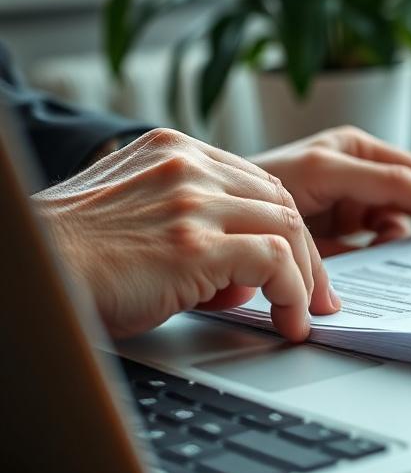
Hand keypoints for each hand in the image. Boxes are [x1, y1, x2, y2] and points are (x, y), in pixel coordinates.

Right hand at [33, 128, 336, 341]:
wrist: (33, 276)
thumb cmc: (74, 261)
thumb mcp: (143, 226)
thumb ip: (198, 234)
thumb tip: (246, 278)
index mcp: (173, 152)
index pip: (257, 183)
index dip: (285, 228)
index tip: (298, 265)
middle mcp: (187, 166)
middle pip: (281, 202)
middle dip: (307, 255)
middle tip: (316, 297)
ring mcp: (192, 200)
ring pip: (288, 227)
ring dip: (305, 279)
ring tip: (303, 315)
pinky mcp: (195, 243)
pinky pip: (274, 261)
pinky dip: (292, 293)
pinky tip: (287, 320)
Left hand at [249, 126, 410, 255]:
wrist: (217, 211)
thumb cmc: (248, 209)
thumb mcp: (299, 228)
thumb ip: (345, 241)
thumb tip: (385, 261)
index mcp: (334, 158)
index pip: (402, 180)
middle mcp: (348, 157)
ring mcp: (350, 171)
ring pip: (404, 199)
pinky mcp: (350, 193)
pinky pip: (388, 213)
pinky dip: (397, 232)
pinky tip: (397, 249)